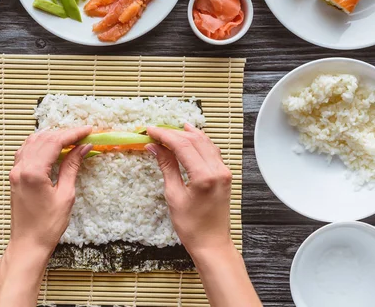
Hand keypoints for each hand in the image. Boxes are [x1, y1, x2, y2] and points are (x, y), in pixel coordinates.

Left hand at [9, 127, 92, 252]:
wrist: (28, 244)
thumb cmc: (48, 225)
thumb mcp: (66, 195)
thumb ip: (72, 167)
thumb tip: (83, 147)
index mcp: (33, 171)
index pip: (55, 142)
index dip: (73, 134)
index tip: (89, 130)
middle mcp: (20, 167)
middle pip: (44, 138)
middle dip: (64, 134)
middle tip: (83, 135)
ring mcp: (15, 171)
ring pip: (33, 142)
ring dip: (52, 137)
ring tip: (71, 140)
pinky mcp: (14, 176)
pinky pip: (26, 151)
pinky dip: (41, 145)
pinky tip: (53, 149)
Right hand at [146, 124, 232, 253]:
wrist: (212, 243)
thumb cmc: (191, 226)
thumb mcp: (174, 195)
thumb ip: (167, 167)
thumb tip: (155, 147)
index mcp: (205, 176)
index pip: (183, 145)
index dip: (165, 135)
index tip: (150, 130)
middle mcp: (218, 170)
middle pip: (194, 140)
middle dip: (174, 133)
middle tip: (156, 132)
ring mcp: (224, 171)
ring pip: (205, 142)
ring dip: (187, 135)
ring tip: (169, 131)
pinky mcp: (225, 174)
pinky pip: (212, 150)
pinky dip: (199, 142)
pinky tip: (189, 138)